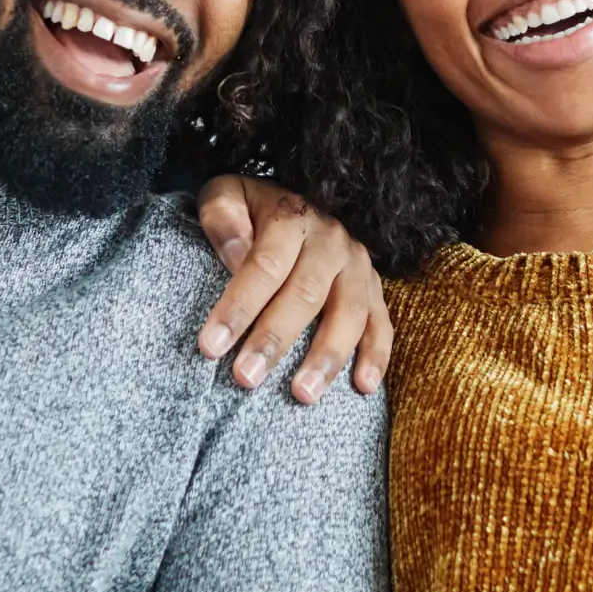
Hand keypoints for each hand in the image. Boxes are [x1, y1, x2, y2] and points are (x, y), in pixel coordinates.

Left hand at [194, 174, 390, 402]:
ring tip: (302, 394)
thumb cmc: (249, 213)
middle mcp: (330, 240)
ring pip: (348, 313)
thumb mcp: (225, 196)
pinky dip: (376, 356)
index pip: (263, 265)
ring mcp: (357, 265)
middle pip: (304, 294)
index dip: (237, 307)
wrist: (293, 207)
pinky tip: (363, 387)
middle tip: (246, 378)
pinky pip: (381, 323)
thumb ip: (222, 218)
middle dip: (274, 339)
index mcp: (291, 217)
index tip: (211, 346)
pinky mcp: (374, 288)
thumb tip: (234, 254)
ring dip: (326, 356)